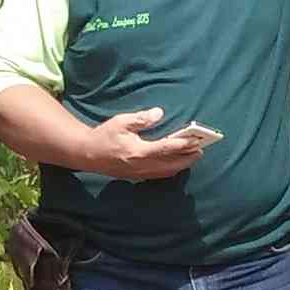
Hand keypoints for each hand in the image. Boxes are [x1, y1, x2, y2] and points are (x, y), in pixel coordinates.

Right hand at [83, 106, 215, 180]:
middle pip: (171, 164)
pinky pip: (159, 175)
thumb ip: (141, 119)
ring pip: (166, 172)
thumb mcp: (121, 122)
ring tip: (193, 156)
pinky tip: (177, 164)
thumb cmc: (104, 136)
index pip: (166, 149)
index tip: (195, 140)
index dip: (182, 145)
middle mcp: (141, 165)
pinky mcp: (137, 176)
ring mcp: (139, 173)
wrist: (87, 155)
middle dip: (188, 158)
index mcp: (138, 151)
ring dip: (182, 165)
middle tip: (201, 149)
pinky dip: (171, 169)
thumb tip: (159, 113)